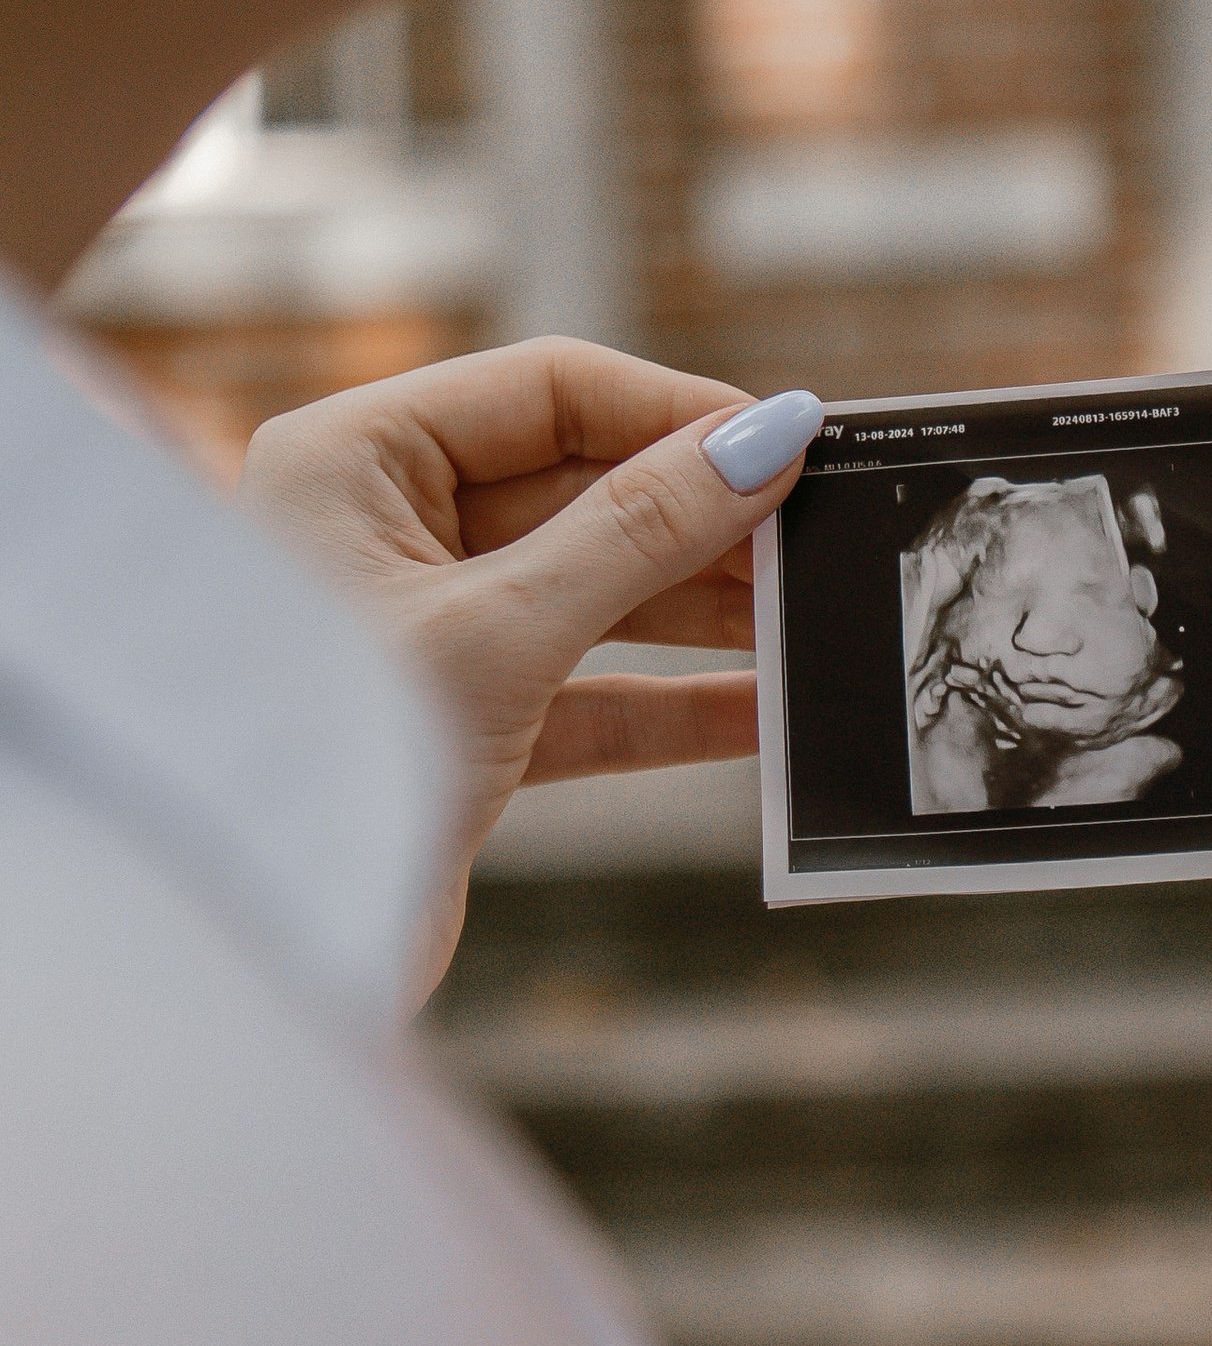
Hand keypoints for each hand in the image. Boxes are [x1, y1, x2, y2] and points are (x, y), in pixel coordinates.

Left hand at [241, 342, 822, 997]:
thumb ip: (639, 532)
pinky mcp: (461, 725)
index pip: (549, 392)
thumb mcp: (500, 631)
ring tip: (812, 615)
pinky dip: (672, 703)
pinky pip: (588, 695)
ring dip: (703, 610)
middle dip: (703, 518)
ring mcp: (425, 628)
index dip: (677, 414)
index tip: (794, 445)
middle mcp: (382, 529)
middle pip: (582, 487)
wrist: (256, 953)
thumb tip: (765, 441)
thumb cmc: (330, 758)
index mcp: (352, 460)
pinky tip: (763, 711)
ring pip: (596, 591)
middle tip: (822, 535)